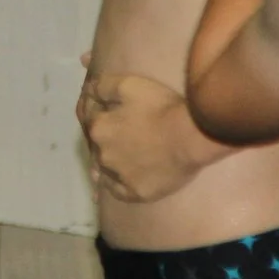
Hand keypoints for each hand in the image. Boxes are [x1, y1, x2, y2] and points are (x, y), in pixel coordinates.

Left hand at [80, 73, 223, 203]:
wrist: (191, 137)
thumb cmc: (160, 108)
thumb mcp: (128, 85)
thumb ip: (102, 86)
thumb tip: (87, 90)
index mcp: (98, 128)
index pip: (89, 118)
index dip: (98, 111)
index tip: (107, 109)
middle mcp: (102, 155)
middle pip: (96, 144)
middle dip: (104, 137)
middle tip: (118, 132)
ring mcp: (119, 177)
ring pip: (105, 168)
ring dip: (109, 161)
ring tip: (122, 156)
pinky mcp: (136, 193)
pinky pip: (118, 191)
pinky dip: (117, 184)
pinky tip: (123, 179)